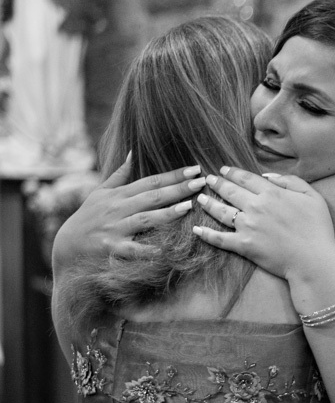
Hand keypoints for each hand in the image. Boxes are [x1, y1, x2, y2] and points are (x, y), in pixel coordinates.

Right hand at [52, 153, 201, 271]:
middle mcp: (118, 209)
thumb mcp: (99, 194)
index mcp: (119, 195)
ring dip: (167, 213)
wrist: (65, 246)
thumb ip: (119, 175)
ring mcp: (115, 228)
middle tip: (201, 182)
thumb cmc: (87, 218)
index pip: (151, 182)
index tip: (195, 169)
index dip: (173, 175)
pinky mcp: (111, 248)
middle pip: (152, 197)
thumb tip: (133, 153)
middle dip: (177, 189)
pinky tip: (165, 249)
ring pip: (144, 219)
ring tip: (188, 207)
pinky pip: (132, 249)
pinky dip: (148, 249)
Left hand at [192, 166, 334, 281]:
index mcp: (272, 193)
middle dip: (217, 183)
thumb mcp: (313, 196)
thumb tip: (268, 177)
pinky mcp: (243, 245)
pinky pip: (220, 238)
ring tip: (200, 199)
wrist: (313, 259)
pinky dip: (206, 234)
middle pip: (230, 191)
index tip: (224, 169)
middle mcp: (255, 206)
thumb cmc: (317, 229)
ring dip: (208, 203)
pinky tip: (197, 230)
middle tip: (208, 180)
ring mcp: (247, 226)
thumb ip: (292, 181)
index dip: (233, 172)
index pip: (246, 178)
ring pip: (221, 211)